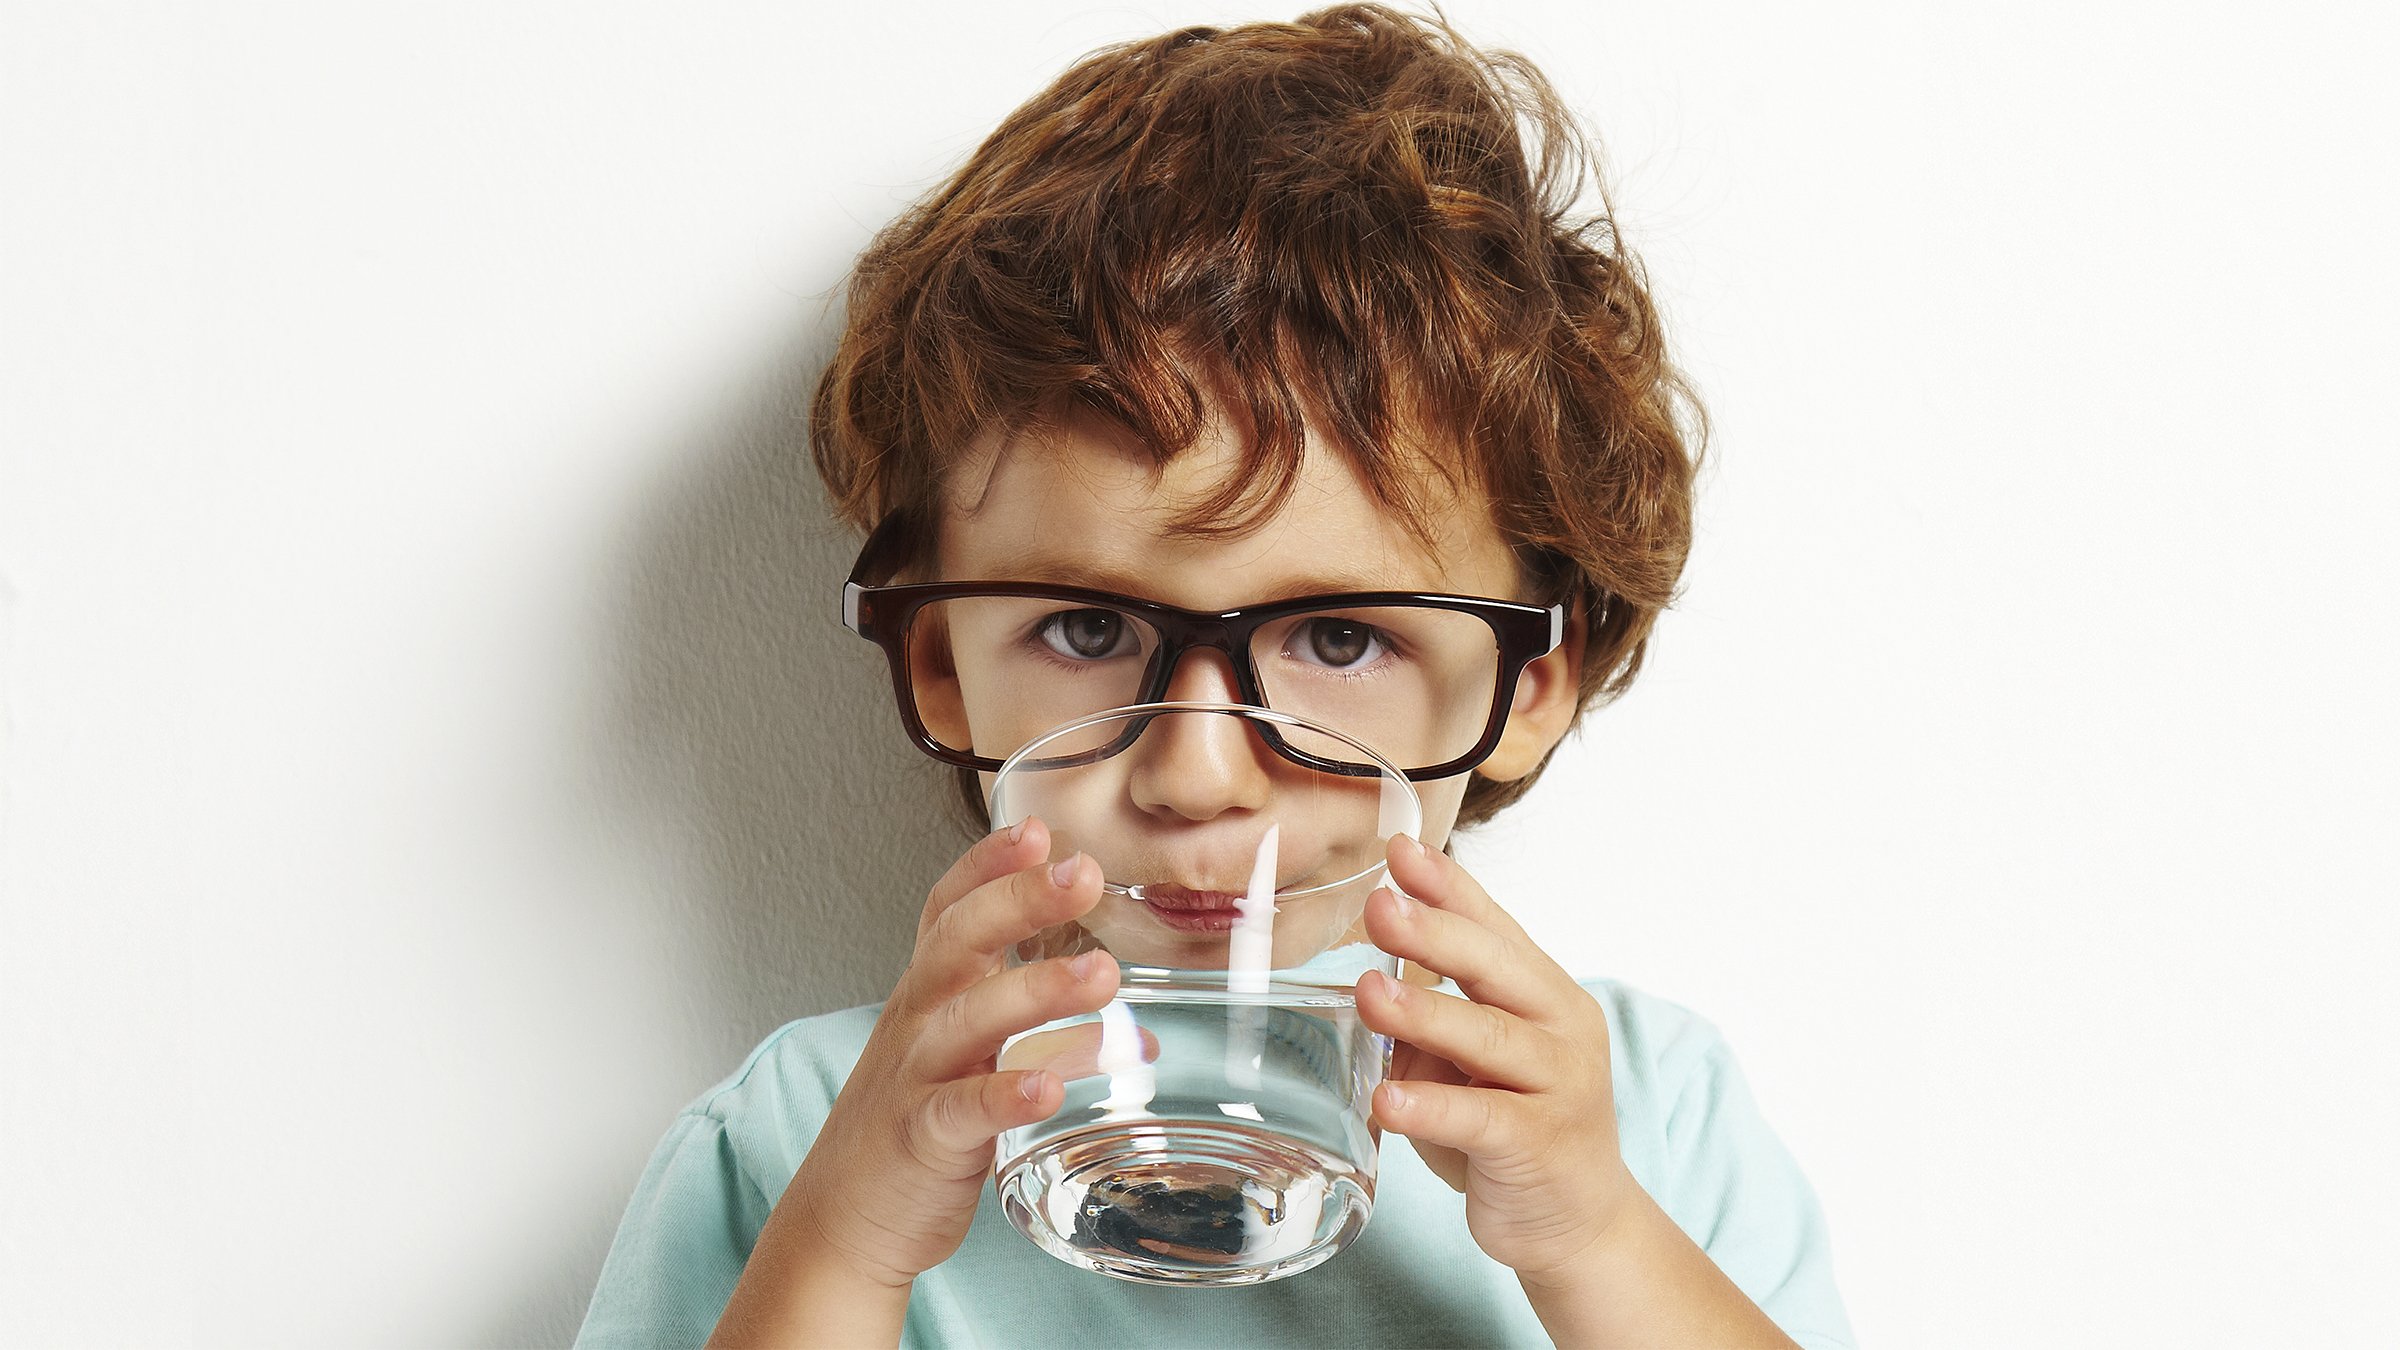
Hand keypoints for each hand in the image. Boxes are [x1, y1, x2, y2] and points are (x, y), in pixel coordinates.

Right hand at [778, 819, 1114, 1287]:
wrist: (842, 1220)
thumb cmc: (915, 1130)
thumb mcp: (969, 1063)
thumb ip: (1043, 1038)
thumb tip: (1136, 1034)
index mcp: (929, 994)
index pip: (950, 910)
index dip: (988, 865)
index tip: (1037, 828)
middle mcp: (918, 1023)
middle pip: (960, 942)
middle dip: (1020, 899)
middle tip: (1084, 872)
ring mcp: (915, 1079)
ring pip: (968, 1019)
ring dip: (1036, 991)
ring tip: (1101, 973)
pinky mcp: (920, 1141)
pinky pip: (961, 1111)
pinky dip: (1003, 1096)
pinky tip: (1047, 1090)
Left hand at [1355, 834, 1638, 1283]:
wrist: (1578, 1220)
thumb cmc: (1514, 1127)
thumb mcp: (1471, 1060)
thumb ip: (1433, 1021)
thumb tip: (1369, 982)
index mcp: (1543, 992)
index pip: (1494, 927)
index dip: (1449, 887)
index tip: (1401, 850)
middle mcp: (1561, 1027)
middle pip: (1496, 968)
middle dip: (1435, 933)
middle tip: (1379, 908)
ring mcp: (1559, 1085)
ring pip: (1491, 1038)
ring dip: (1426, 1014)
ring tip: (1369, 995)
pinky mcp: (1541, 1145)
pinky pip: (1483, 1119)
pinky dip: (1433, 1108)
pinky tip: (1388, 1102)